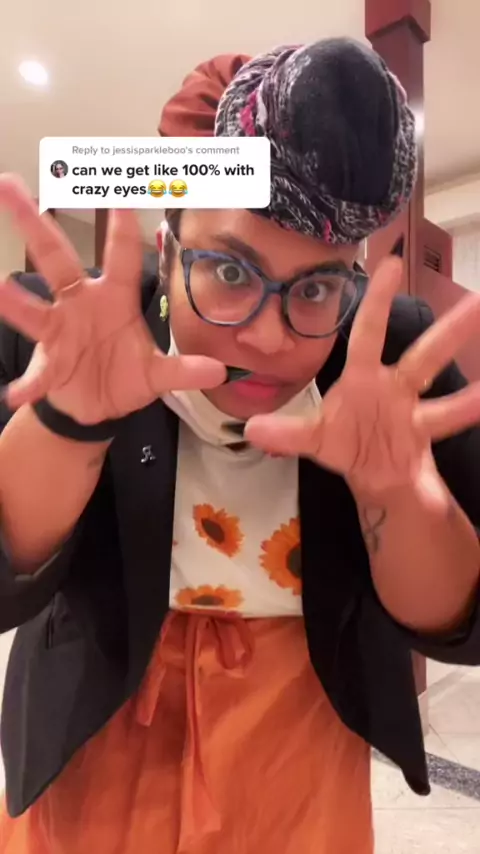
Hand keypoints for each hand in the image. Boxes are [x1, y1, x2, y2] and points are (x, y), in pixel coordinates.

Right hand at [0, 176, 224, 422]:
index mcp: (113, 298)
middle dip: (35, 224)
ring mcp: (59, 332)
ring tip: (0, 288)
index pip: (119, 255)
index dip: (120, 227)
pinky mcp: (48, 365)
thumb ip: (183, 370)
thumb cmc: (124, 376)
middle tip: (11, 185)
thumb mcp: (156, 374)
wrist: (97, 409)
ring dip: (15, 300)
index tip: (120, 192)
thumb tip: (219, 370)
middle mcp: (80, 305)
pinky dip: (27, 384)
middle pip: (55, 259)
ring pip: (33, 309)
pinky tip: (17, 393)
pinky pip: (36, 374)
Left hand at [246, 254, 479, 502]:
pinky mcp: (424, 433)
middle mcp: (393, 386)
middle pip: (423, 356)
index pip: (368, 334)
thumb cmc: (342, 441)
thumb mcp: (314, 438)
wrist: (368, 473)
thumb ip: (288, 434)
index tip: (391, 264)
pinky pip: (446, 421)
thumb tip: (253, 429)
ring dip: (465, 371)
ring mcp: (412, 408)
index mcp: (362, 379)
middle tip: (478, 300)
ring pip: (441, 386)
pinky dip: (467, 410)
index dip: (377, 301)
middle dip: (449, 329)